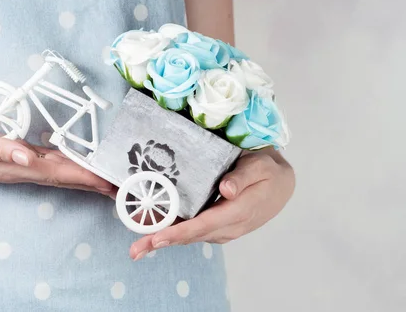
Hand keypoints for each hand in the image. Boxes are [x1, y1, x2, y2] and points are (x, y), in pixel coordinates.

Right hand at [0, 119, 115, 196]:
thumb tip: (28, 157)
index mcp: (12, 167)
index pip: (56, 173)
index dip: (84, 178)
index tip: (107, 184)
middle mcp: (19, 168)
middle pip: (63, 176)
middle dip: (91, 181)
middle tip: (118, 186)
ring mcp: (16, 163)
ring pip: (57, 170)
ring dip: (82, 174)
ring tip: (104, 177)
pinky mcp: (12, 154)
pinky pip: (45, 161)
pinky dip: (65, 162)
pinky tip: (74, 161)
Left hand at [129, 148, 294, 259]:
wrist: (280, 184)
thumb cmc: (267, 172)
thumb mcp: (260, 167)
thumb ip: (242, 178)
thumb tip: (226, 190)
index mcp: (238, 212)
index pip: (203, 225)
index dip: (177, 233)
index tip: (156, 239)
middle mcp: (228, 227)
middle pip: (190, 236)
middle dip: (161, 242)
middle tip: (135, 249)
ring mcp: (223, 229)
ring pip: (189, 236)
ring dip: (164, 239)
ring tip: (138, 243)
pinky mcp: (218, 227)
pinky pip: (193, 231)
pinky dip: (173, 231)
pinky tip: (154, 229)